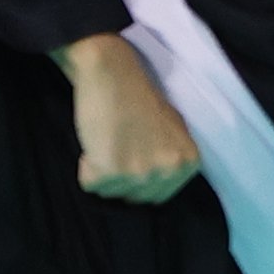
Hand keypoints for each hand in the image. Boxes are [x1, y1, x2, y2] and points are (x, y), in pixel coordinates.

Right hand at [59, 33, 202, 203]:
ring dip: (101, 171)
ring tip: (107, 140)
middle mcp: (168, 171)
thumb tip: (159, 185)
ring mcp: (140, 172)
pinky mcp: (111, 170)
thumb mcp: (174, 129)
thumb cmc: (138, 97)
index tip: (131, 154)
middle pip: (134, 199)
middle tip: (116, 145)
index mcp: (188, 162)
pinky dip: (86, 166)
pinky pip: (90, 184)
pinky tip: (95, 141)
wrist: (113, 75)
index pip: (158, 196)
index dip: (138, 177)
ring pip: (110, 193)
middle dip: (120, 178)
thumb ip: (171, 158)